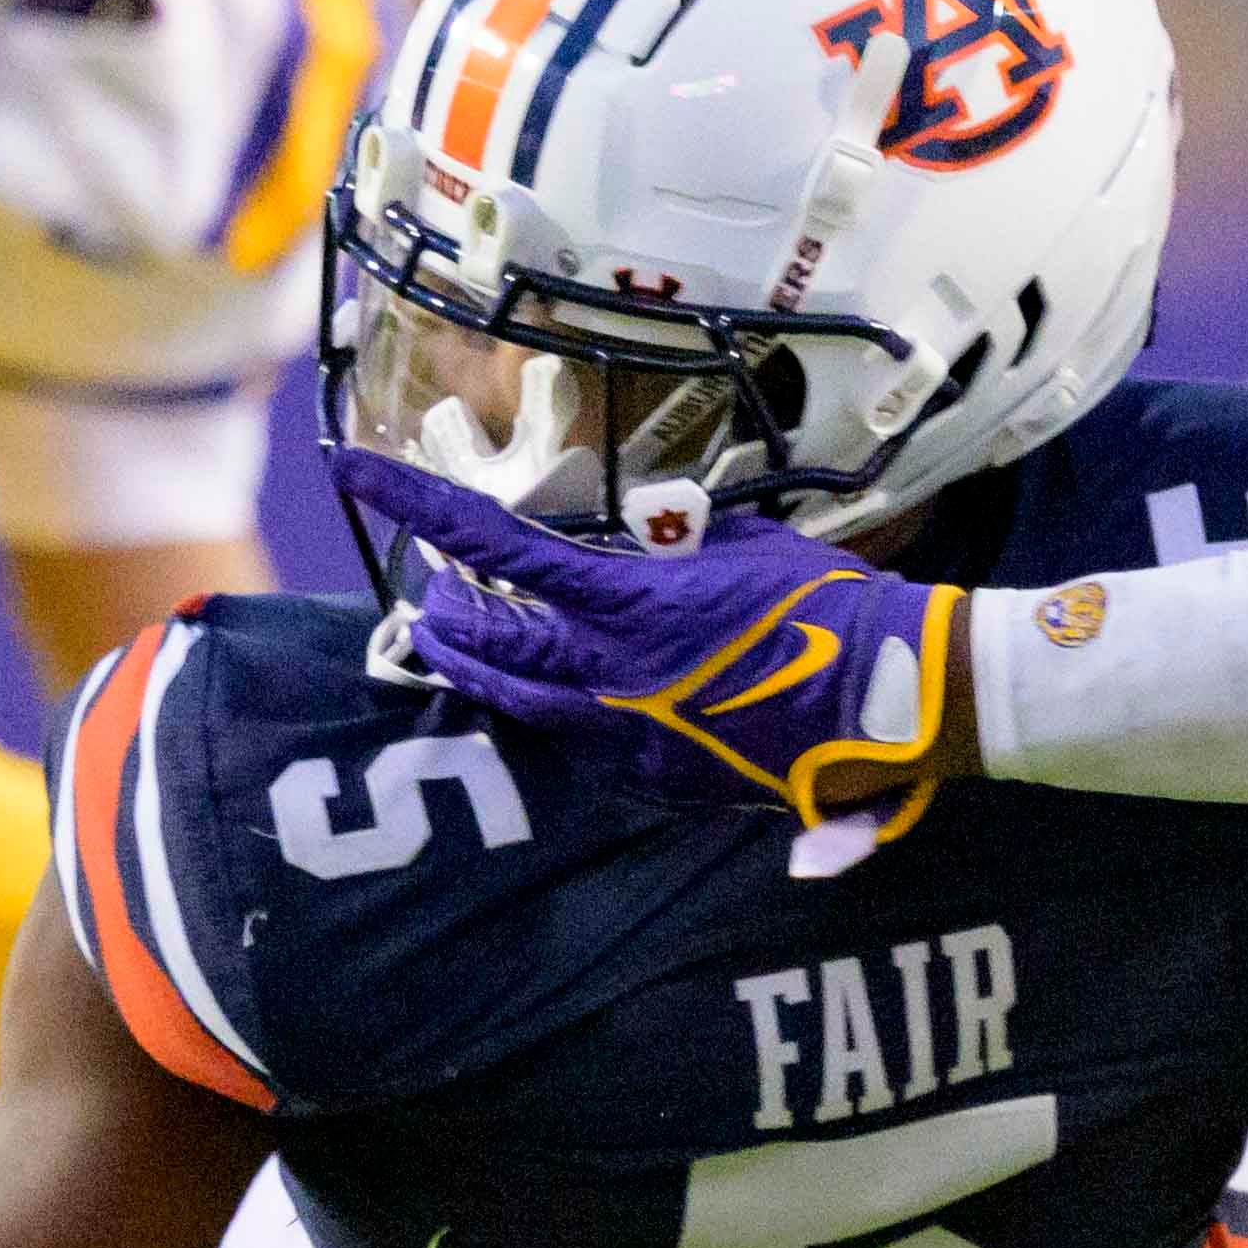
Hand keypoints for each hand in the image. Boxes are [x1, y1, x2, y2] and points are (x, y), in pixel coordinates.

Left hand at [346, 452, 960, 856]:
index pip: (489, 546)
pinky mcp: (657, 778)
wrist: (894, 699)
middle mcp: (607, 676)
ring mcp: (627, 735)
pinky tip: (555, 699)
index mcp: (625, 604)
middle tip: (426, 590)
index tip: (353, 469)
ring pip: (516, 704)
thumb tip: (646, 546)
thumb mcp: (746, 550)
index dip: (413, 503)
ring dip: (479, 668)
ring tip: (455, 644)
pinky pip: (577, 745)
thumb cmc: (832, 609)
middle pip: (483, 642)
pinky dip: (552, 713)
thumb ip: (677, 551)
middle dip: (443, 611)